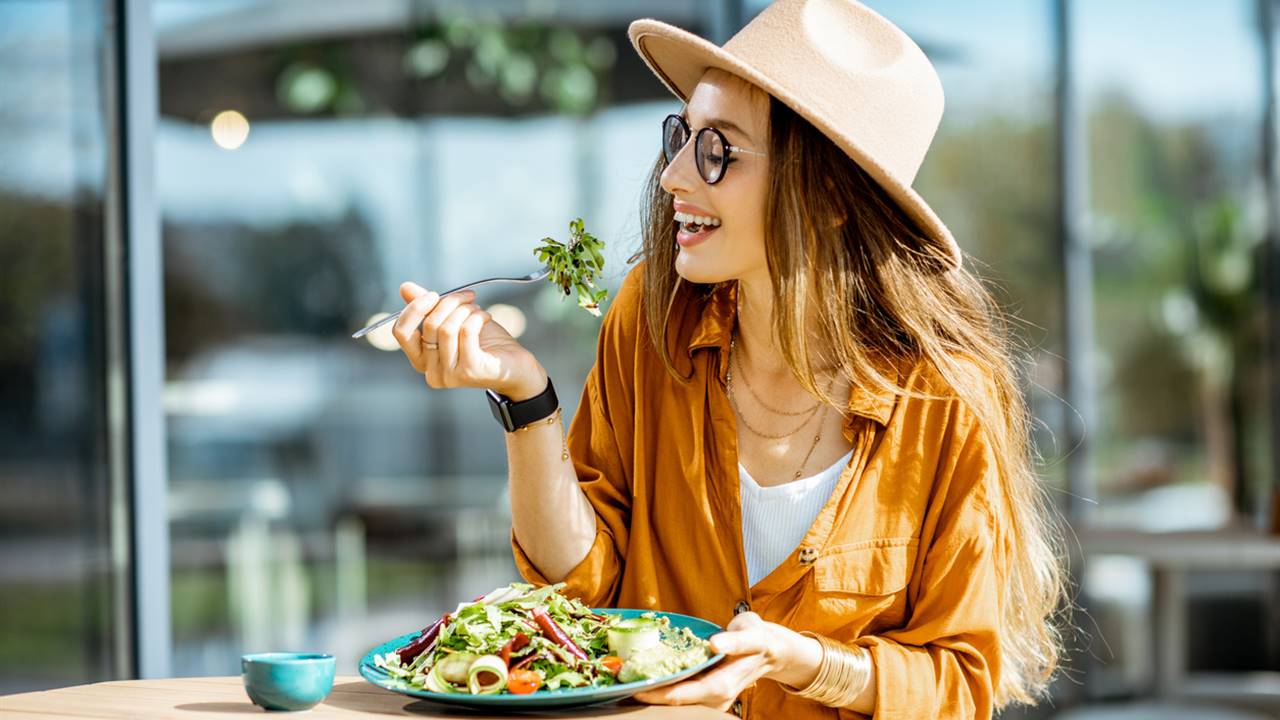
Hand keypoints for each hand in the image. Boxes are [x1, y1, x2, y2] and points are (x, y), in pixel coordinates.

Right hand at [392, 282, 545, 398]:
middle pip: (428, 325)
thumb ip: (429, 308)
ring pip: (447, 327)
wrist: (514, 367)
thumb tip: (405, 288)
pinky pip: (466, 331)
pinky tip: (486, 318)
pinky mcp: (470, 370)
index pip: (400, 332)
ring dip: (465, 310)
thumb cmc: (484, 344)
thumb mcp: (453, 321)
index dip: (414, 308)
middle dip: (449, 302)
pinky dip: (477, 317)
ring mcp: (450, 374)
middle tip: (467, 297)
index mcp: (422, 360)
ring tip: (477, 310)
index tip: (434, 294)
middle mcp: (431, 372)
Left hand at [633, 612, 821, 712]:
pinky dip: (663, 686)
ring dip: (652, 692)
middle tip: (621, 682)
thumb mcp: (751, 635)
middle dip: (649, 694)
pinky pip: (681, 692)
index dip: (659, 693)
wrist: (769, 649)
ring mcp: (710, 699)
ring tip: (627, 679)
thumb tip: (715, 644)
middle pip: (674, 701)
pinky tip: (646, 676)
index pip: (683, 695)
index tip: (637, 685)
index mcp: (722, 686)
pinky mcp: (705, 693)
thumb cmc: (757, 639)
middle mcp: (715, 698)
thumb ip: (735, 641)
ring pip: (676, 699)